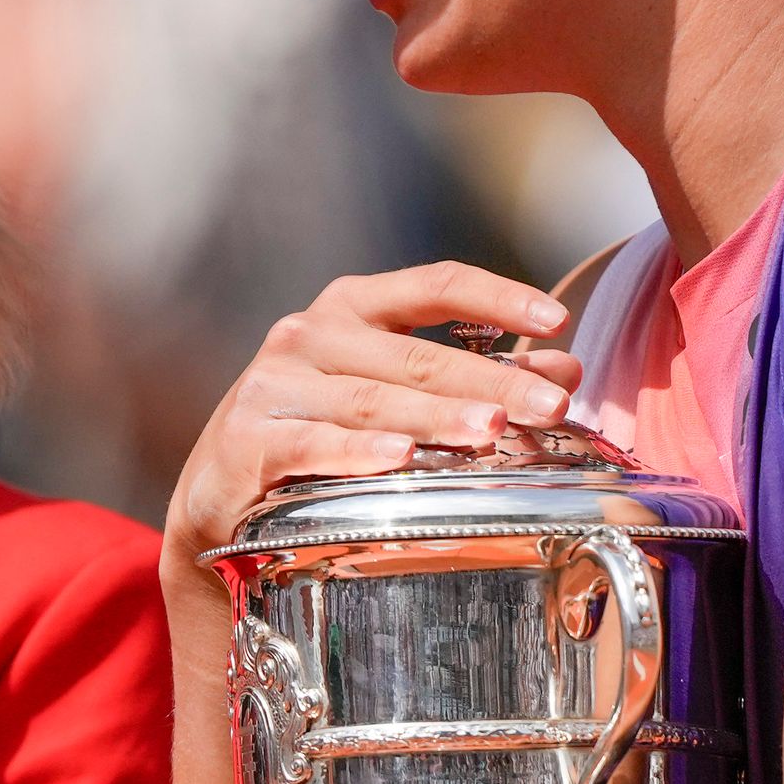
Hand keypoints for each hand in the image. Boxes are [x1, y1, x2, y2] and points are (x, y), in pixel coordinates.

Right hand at [163, 264, 580, 567]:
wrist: (218, 498)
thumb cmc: (316, 437)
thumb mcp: (392, 397)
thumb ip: (475, 378)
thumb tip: (565, 369)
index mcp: (351, 310)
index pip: (434, 285)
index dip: (497, 296)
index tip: (555, 317)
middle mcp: (309, 334)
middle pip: (416, 354)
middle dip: (490, 381)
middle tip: (550, 405)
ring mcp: (274, 384)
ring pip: (372, 399)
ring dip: (436, 416)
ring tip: (493, 431)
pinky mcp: (247, 438)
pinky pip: (313, 443)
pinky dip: (358, 452)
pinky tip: (401, 460)